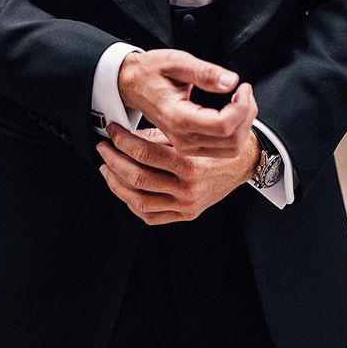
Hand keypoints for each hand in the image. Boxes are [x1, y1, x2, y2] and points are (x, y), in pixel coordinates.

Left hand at [96, 122, 261, 224]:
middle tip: (104, 148)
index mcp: (190, 164)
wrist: (242, 163)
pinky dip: (132, 203)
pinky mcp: (186, 215)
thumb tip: (128, 137)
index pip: (145, 153)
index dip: (122, 141)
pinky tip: (123, 189)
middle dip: (113, 161)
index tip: (112, 131)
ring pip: (139, 201)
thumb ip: (159, 136)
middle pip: (138, 178)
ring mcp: (186, 205)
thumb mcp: (189, 135)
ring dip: (116, 183)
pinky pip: (150, 216)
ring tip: (106, 168)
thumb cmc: (216, 145)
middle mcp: (188, 188)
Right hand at [117, 49, 256, 156]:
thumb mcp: (176, 61)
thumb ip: (204, 72)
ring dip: (243, 124)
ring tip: (241, 100)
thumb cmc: (151, 71)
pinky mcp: (190, 146)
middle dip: (247, 114)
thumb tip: (232, 81)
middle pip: (231, 140)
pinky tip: (232, 111)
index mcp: (178, 118)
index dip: (241, 106)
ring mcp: (186, 145)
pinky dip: (235, 131)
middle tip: (244, 91)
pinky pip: (223, 148)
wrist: (131, 85)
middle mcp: (183, 138)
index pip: (223, 125)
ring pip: (230, 148)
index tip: (243, 86)